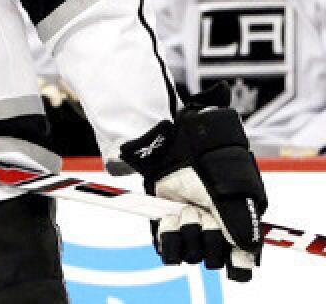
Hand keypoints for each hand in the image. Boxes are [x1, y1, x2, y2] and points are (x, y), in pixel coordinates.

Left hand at [120, 87, 266, 281]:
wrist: (181, 144)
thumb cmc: (213, 163)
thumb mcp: (231, 188)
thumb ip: (240, 220)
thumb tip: (247, 250)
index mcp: (235, 228)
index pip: (240, 265)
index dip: (237, 267)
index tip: (233, 258)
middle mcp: (212, 232)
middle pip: (212, 260)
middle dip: (209, 239)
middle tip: (204, 213)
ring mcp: (188, 229)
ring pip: (190, 256)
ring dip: (188, 235)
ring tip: (187, 210)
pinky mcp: (164, 223)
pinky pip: (165, 249)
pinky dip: (168, 238)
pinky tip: (170, 218)